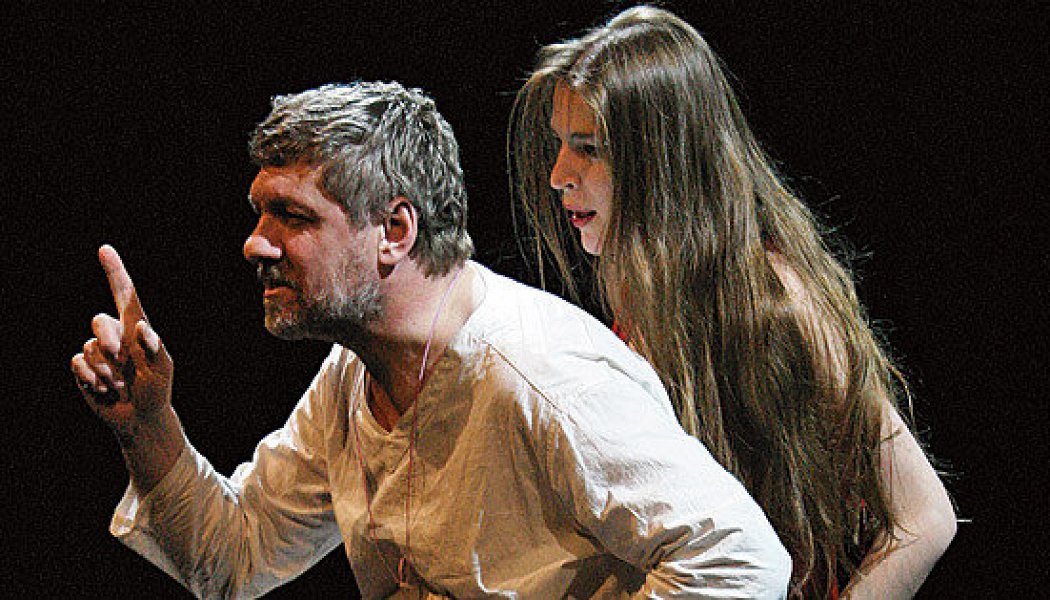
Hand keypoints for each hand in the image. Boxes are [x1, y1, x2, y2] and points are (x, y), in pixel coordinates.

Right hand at [71, 245, 173, 438]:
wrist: (140, 417)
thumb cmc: (157, 389)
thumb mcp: (163, 369)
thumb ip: (155, 348)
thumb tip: (141, 326)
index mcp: (137, 329)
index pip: (125, 296)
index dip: (115, 273)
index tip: (105, 250)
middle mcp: (116, 335)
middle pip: (100, 321)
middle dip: (108, 339)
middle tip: (120, 358)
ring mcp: (98, 351)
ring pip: (91, 347)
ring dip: (106, 370)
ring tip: (120, 385)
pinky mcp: (84, 368)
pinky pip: (79, 362)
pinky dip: (91, 377)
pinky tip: (104, 390)